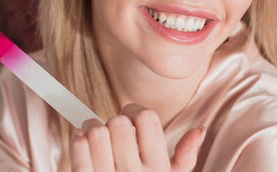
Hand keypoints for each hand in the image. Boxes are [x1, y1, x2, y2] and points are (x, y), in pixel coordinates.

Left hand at [71, 104, 204, 171]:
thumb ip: (185, 157)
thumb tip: (199, 130)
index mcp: (158, 170)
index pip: (147, 118)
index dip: (135, 110)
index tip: (130, 116)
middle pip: (119, 123)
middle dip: (113, 120)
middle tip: (111, 128)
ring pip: (96, 132)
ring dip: (92, 127)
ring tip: (95, 134)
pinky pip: (78, 151)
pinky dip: (77, 139)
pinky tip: (82, 140)